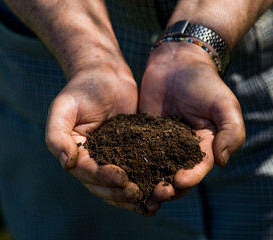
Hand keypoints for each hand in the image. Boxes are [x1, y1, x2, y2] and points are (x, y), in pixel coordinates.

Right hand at [45, 61, 144, 213]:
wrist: (106, 74)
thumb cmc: (82, 88)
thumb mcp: (64, 108)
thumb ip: (57, 135)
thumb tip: (66, 164)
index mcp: (75, 153)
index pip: (87, 172)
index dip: (103, 178)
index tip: (122, 178)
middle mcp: (92, 160)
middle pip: (103, 185)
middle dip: (120, 192)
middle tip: (138, 193)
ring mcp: (111, 157)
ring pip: (119, 184)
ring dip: (132, 196)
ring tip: (149, 203)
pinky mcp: (130, 151)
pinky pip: (136, 170)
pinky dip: (145, 182)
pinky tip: (158, 188)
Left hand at [139, 42, 244, 214]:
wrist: (176, 62)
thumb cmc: (203, 82)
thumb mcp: (224, 104)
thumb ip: (230, 131)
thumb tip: (222, 161)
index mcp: (204, 146)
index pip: (198, 168)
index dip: (190, 178)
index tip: (178, 181)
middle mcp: (181, 150)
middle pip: (174, 175)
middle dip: (167, 188)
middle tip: (156, 194)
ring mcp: (160, 143)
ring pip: (154, 169)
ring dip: (148, 183)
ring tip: (139, 191)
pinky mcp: (142, 135)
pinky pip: (136, 153)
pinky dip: (132, 166)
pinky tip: (122, 174)